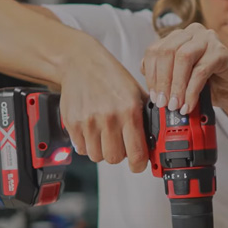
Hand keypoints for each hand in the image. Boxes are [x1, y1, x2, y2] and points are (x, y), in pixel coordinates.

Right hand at [59, 37, 148, 171]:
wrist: (81, 63)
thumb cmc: (109, 77)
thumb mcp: (136, 92)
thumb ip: (145, 117)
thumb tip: (154, 141)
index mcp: (129, 110)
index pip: (137, 154)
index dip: (139, 165)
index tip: (138, 164)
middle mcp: (108, 118)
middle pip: (115, 158)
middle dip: (119, 154)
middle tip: (119, 143)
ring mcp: (88, 122)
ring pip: (97, 156)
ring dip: (102, 150)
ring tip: (104, 135)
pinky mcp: (72, 124)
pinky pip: (82, 149)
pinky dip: (87, 145)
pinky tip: (91, 131)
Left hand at [141, 22, 227, 115]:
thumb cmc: (205, 86)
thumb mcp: (177, 82)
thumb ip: (162, 77)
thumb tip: (148, 84)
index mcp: (176, 38)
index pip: (154, 51)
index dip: (151, 76)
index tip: (153, 97)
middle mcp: (191, 33)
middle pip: (166, 52)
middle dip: (162, 81)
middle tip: (163, 103)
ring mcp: (207, 38)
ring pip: (182, 58)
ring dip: (176, 86)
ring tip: (175, 106)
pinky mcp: (221, 51)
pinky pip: (200, 71)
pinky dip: (191, 91)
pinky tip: (188, 105)